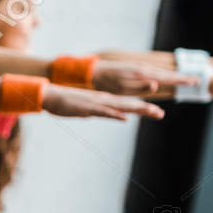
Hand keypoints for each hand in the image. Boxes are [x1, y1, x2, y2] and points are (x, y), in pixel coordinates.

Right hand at [44, 85, 163, 120]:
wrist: (51, 95)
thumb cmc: (67, 102)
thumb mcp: (88, 109)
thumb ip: (103, 112)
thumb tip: (117, 116)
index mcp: (105, 101)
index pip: (128, 105)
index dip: (143, 108)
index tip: (156, 113)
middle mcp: (105, 100)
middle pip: (129, 105)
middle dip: (146, 109)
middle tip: (161, 114)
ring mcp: (97, 103)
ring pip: (121, 106)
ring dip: (137, 109)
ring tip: (151, 112)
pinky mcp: (87, 108)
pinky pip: (103, 112)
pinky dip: (115, 114)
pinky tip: (124, 117)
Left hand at [92, 60, 191, 94]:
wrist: (98, 72)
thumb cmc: (109, 83)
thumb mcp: (124, 88)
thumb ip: (141, 87)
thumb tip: (156, 84)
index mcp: (145, 74)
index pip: (168, 77)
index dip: (182, 80)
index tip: (196, 81)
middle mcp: (146, 68)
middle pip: (169, 73)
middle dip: (183, 77)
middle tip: (199, 79)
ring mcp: (142, 67)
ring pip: (163, 72)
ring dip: (176, 75)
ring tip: (187, 78)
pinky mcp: (138, 68)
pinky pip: (156, 72)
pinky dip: (166, 75)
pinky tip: (168, 77)